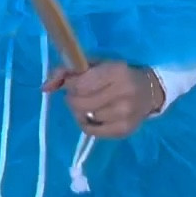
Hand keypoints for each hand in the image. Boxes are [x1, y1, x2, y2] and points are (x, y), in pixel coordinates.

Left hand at [44, 60, 160, 139]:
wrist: (150, 91)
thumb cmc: (117, 74)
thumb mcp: (95, 64)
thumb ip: (67, 70)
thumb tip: (44, 87)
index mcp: (116, 71)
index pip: (80, 84)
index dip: (69, 85)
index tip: (71, 83)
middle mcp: (123, 93)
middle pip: (80, 103)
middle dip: (72, 99)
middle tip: (78, 95)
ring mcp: (125, 114)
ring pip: (86, 117)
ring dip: (80, 111)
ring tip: (89, 104)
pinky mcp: (124, 130)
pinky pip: (92, 132)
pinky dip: (87, 123)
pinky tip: (93, 116)